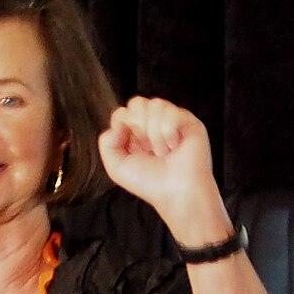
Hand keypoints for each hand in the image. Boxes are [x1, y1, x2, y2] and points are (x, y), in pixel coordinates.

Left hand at [97, 96, 217, 223]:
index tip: (133, 148)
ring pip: (154, 104)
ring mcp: (171, 120)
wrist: (175, 191)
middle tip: (148, 149)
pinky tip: (174, 146)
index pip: (122, 112)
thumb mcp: (116, 166)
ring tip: (162, 152)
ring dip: (155, 134)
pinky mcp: (187, 121)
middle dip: (139, 128)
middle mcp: (152, 124)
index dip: (123, 127)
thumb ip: (106, 142)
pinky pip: (171, 111)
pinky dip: (169, 132)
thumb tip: (118, 124)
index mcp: (134, 133)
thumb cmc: (149, 182)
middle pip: (137, 103)